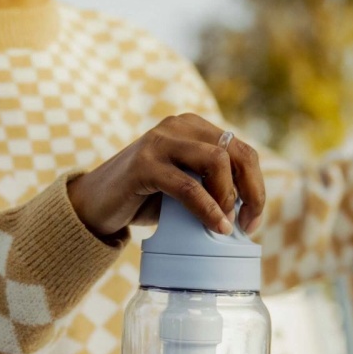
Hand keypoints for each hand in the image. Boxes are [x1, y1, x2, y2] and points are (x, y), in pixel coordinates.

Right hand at [67, 114, 266, 239]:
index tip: (253, 219)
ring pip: (216, 161)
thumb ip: (212, 185)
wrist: (96, 205)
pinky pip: (188, 186)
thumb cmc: (144, 199)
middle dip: (250, 192)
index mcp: (194, 128)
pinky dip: (208, 208)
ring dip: (228, 198)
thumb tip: (250, 210)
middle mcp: (179, 126)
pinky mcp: (144, 164)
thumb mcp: (185, 187)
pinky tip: (215, 227)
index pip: (243, 151)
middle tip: (246, 225)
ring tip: (225, 225)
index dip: (256, 186)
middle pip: (236, 153)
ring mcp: (160, 141)